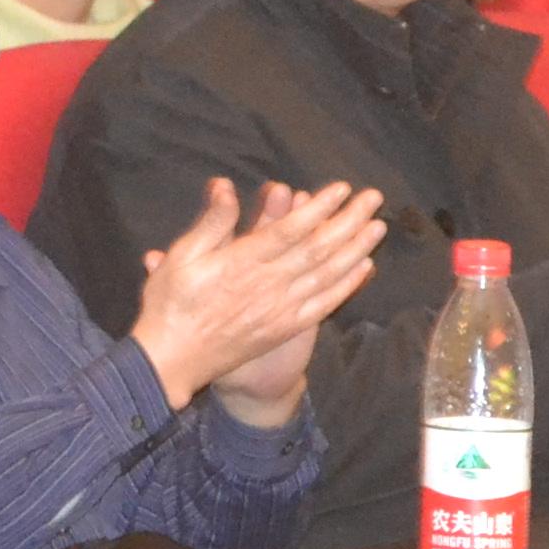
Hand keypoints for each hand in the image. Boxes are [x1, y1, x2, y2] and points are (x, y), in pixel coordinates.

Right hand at [131, 178, 381, 421]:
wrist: (172, 362)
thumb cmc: (170, 305)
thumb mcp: (180, 257)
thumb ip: (211, 223)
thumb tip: (226, 187)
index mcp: (241, 263)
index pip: (290, 230)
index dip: (319, 208)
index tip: (341, 189)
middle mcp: (268, 285)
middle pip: (318, 249)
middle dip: (349, 221)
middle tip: (374, 198)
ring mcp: (280, 309)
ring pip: (328, 275)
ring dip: (356, 249)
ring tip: (378, 227)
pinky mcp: (284, 328)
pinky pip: (323, 305)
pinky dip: (346, 286)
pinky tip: (363, 268)